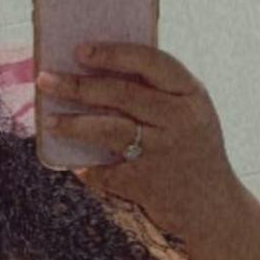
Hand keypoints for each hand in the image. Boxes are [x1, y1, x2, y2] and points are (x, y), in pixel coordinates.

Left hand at [36, 40, 233, 226]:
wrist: (214, 208)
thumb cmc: (192, 151)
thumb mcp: (188, 115)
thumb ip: (157, 93)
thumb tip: (95, 71)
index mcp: (191, 94)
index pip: (151, 61)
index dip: (113, 53)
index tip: (80, 50)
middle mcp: (181, 120)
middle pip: (122, 93)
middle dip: (78, 86)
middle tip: (45, 80)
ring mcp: (165, 152)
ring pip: (110, 130)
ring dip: (75, 124)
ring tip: (50, 122)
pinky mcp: (149, 183)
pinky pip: (108, 171)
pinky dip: (89, 169)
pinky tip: (75, 166)